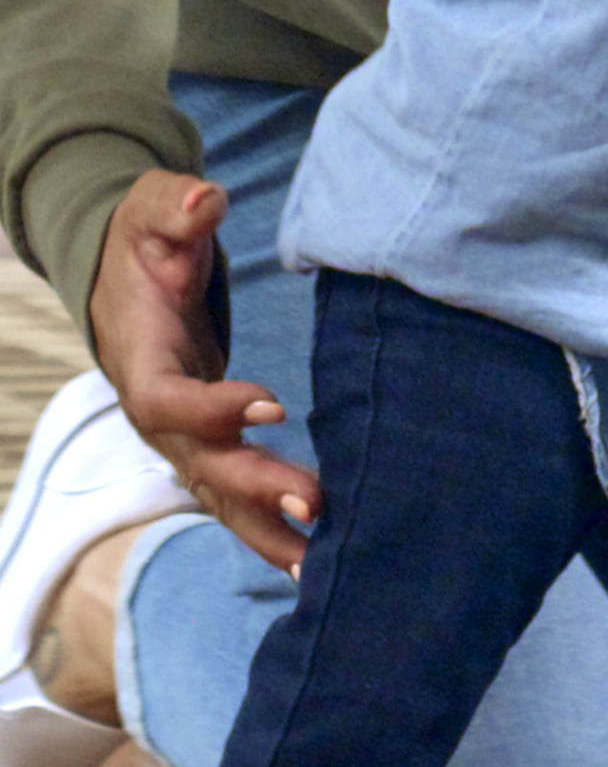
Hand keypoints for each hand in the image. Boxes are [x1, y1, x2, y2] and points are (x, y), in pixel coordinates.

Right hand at [87, 172, 318, 573]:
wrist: (127, 275)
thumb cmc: (147, 240)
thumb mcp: (153, 209)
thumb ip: (175, 207)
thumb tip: (203, 200)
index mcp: (141, 361)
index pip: (169, 398)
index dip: (212, 406)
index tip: (272, 403)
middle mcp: (158, 413)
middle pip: (201, 462)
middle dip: (255, 486)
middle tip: (314, 505)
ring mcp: (182, 437)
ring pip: (220, 494)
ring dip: (266, 529)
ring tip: (321, 565)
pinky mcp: (208, 444)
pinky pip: (235, 495)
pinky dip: (269, 528)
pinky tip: (317, 560)